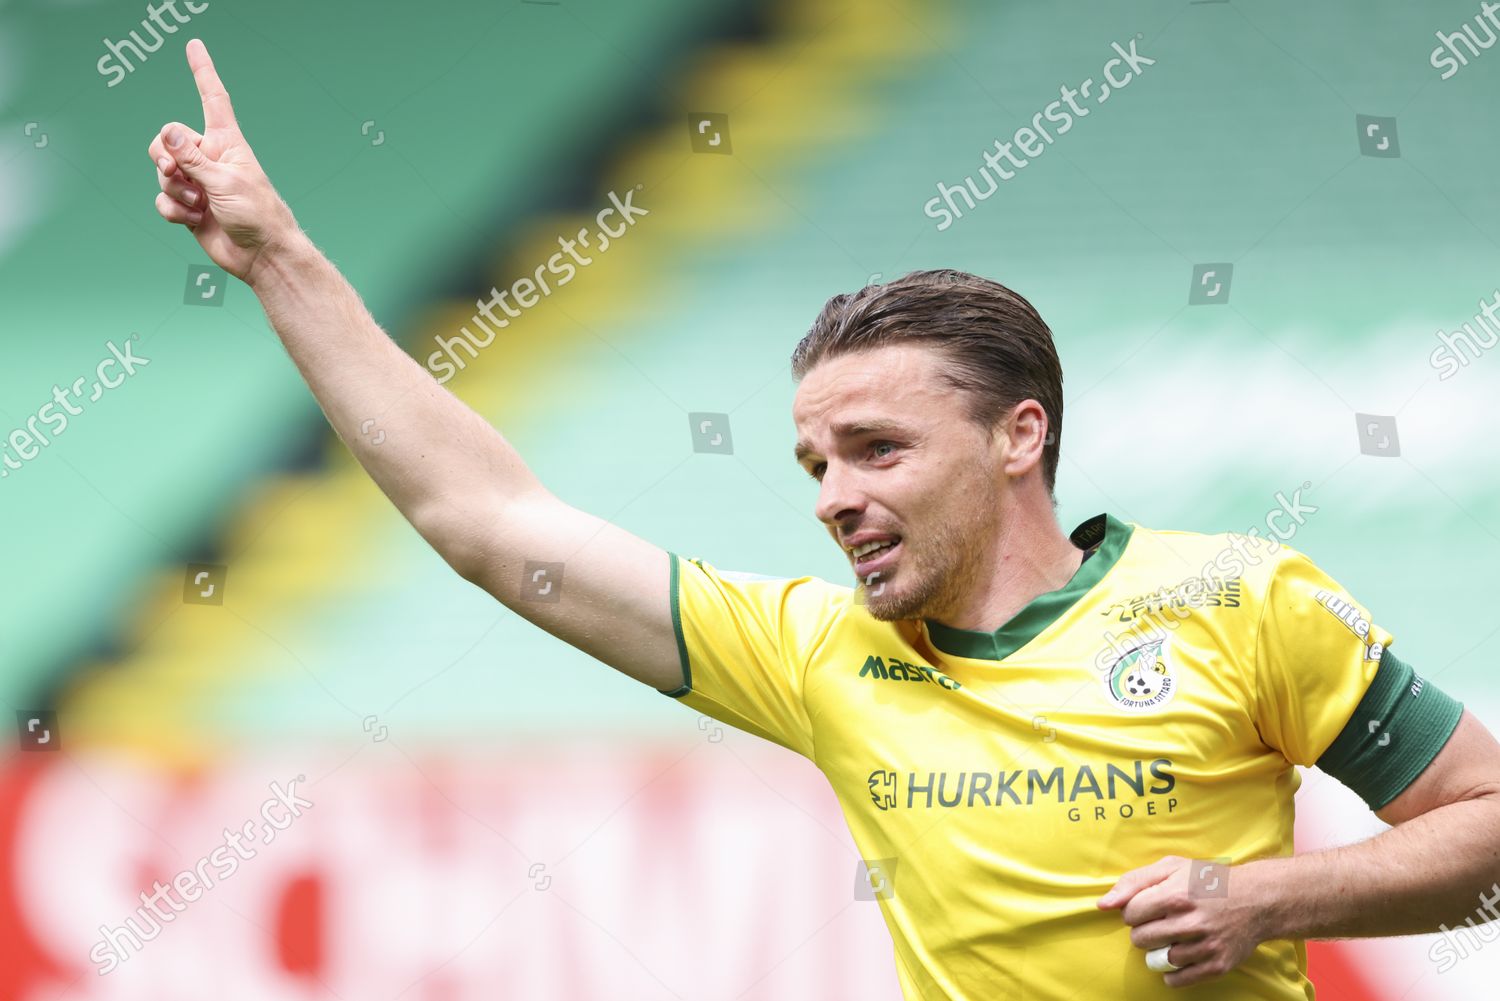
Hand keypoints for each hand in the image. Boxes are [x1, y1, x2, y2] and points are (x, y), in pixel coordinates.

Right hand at [147, 38, 300, 285]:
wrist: (261, 255)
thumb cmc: (257, 214)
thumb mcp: (225, 181)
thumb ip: (192, 157)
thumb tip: (167, 132)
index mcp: (227, 143)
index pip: (212, 100)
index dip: (203, 73)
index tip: (194, 46)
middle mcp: (210, 158)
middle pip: (167, 139)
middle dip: (165, 156)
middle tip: (180, 173)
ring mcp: (198, 182)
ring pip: (162, 171)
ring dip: (175, 188)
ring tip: (200, 204)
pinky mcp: (189, 206)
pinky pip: (163, 198)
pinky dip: (173, 209)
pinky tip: (193, 219)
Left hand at [1096, 855, 1266, 987]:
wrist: (1256, 900)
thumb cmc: (1207, 881)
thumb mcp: (1171, 868)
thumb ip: (1133, 882)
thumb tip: (1103, 904)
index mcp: (1177, 894)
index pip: (1130, 914)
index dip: (1134, 911)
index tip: (1147, 907)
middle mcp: (1192, 922)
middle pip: (1141, 939)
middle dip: (1144, 931)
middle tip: (1160, 922)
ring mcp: (1206, 946)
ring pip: (1158, 960)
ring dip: (1158, 950)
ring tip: (1172, 937)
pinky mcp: (1217, 965)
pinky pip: (1177, 980)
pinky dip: (1171, 972)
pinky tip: (1179, 955)